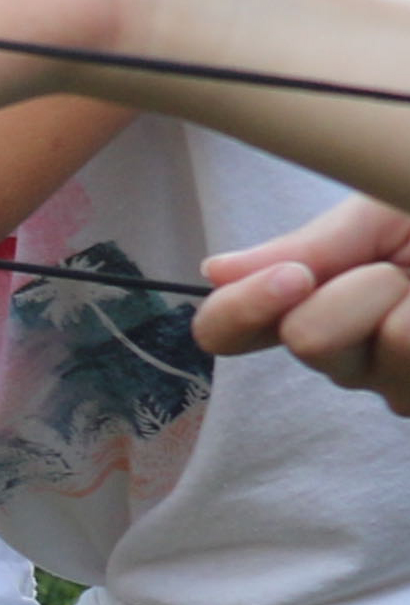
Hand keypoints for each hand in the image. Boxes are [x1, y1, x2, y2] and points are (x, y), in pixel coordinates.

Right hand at [197, 193, 409, 408]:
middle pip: (306, 339)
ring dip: (404, 298)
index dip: (240, 308)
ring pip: (377, 346)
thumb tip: (212, 271)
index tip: (291, 278)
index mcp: (310, 309)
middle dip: (358, 288)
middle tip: (401, 267)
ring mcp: (388, 386)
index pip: (226, 334)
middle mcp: (341, 358)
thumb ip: (304, 248)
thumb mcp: (372, 217)